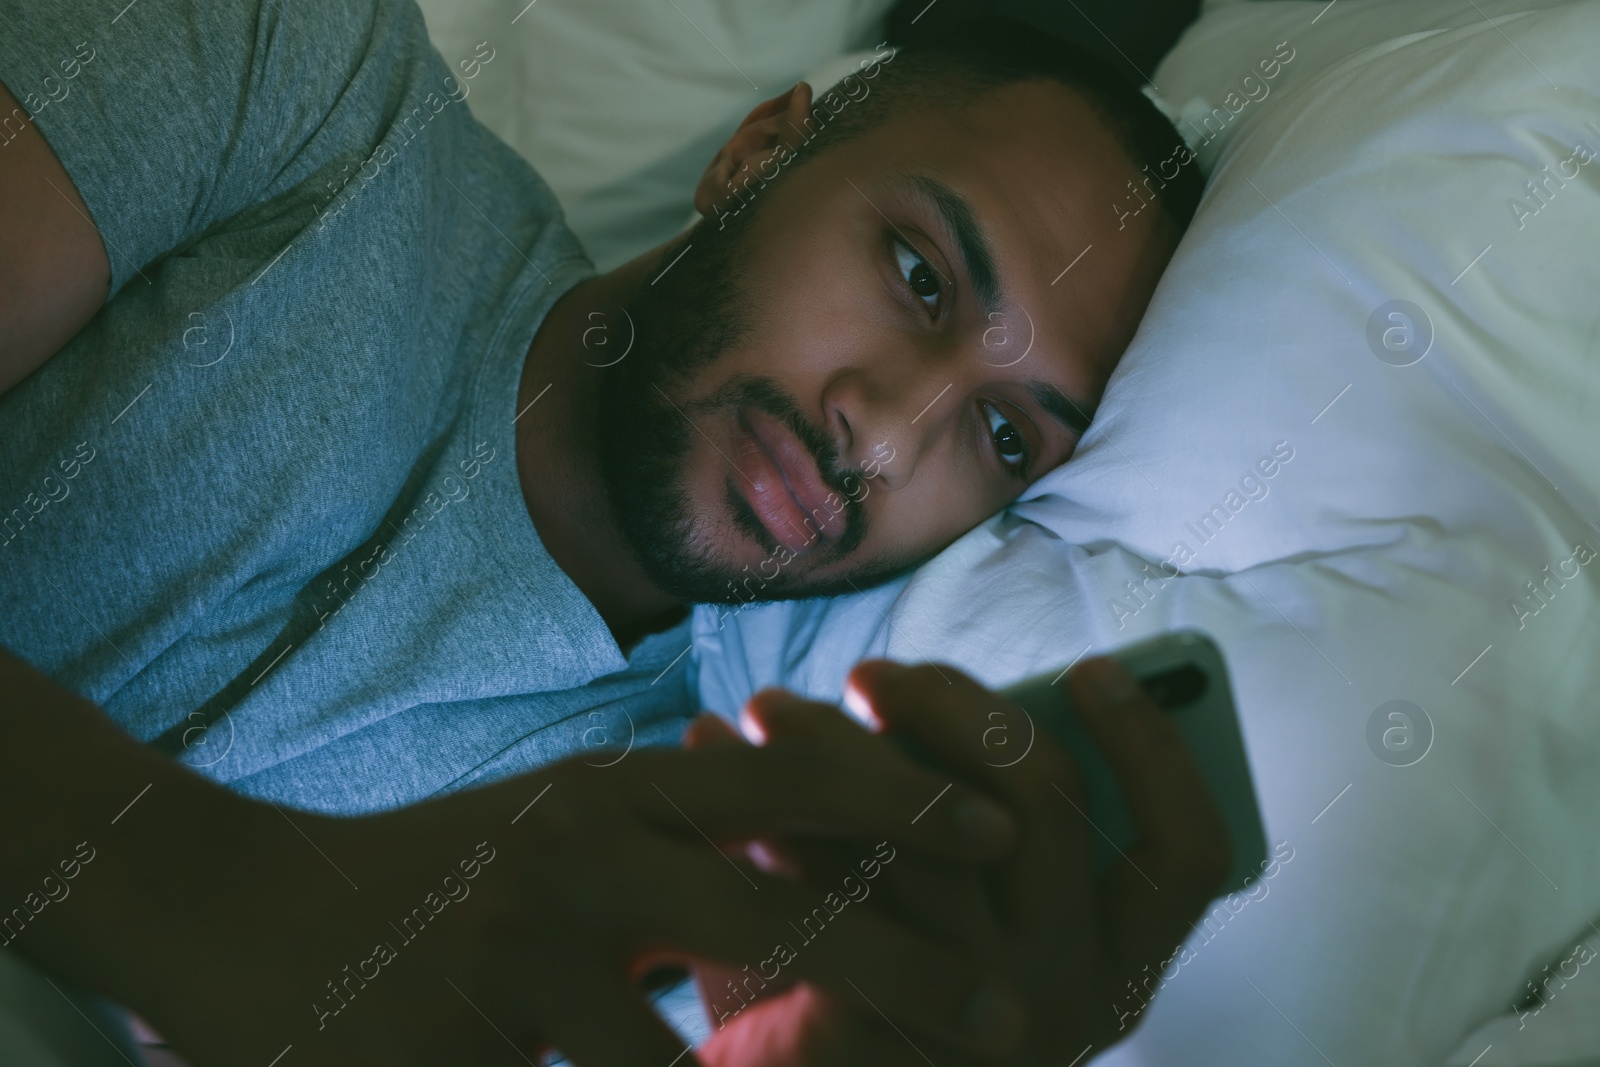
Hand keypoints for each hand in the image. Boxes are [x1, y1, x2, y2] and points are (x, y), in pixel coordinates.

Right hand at [147, 717, 1029, 1066]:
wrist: (251, 912)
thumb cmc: (438, 873)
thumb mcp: (568, 826)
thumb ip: (675, 831)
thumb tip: (808, 827)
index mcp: (619, 787)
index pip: (791, 775)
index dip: (905, 802)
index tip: (1006, 831)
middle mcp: (586, 846)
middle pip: (779, 905)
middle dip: (902, 969)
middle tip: (1001, 1018)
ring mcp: (525, 942)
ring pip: (693, 1050)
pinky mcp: (472, 1024)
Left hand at [696, 656, 1231, 1065]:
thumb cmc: (895, 999)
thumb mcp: (974, 923)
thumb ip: (992, 825)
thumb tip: (938, 697)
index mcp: (1123, 965)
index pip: (1186, 851)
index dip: (1153, 745)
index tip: (1091, 667)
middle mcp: (1073, 994)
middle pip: (1046, 793)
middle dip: (956, 705)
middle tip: (870, 675)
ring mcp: (983, 1010)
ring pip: (922, 819)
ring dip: (834, 742)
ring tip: (771, 709)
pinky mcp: (881, 1014)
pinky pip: (832, 867)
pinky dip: (774, 804)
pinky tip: (727, 764)